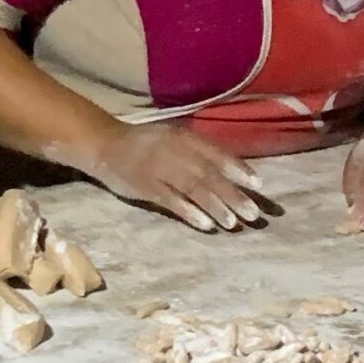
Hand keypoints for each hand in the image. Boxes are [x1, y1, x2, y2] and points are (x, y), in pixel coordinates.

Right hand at [88, 124, 266, 232]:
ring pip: (193, 189)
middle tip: (253, 214)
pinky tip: (206, 225)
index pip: (217, 154)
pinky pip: (171, 201)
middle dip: (233, 195)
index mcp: (184, 137)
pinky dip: (190, 212)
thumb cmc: (144, 144)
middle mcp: (175, 151)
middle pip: (210, 175)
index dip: (239, 169)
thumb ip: (196, 153)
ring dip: (216, 206)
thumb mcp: (172, 138)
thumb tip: (229, 173)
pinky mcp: (145, 186)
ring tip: (233, 223)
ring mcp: (159, 168)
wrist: (104, 144)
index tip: (259, 186)